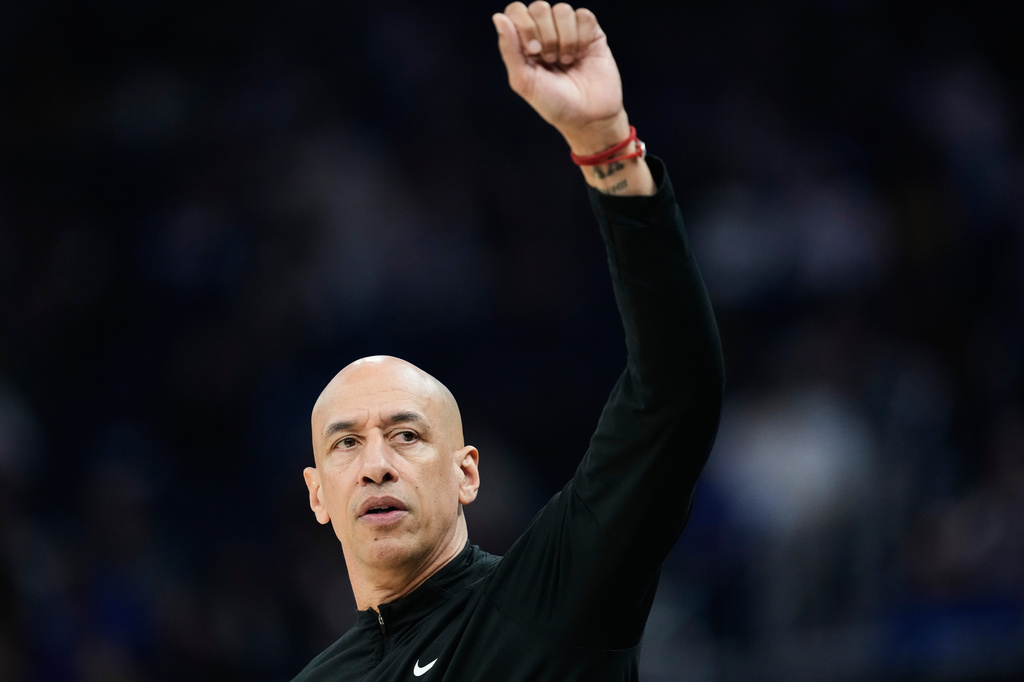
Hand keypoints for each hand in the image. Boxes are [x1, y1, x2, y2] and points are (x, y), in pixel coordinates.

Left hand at [493, 2, 628, 155]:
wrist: (588, 117)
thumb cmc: (553, 103)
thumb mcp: (524, 81)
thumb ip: (509, 49)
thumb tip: (498, 17)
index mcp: (524, 41)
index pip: (516, 10)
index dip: (524, 26)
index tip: (533, 52)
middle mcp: (546, 31)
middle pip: (539, 6)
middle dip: (545, 35)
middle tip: (550, 60)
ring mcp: (569, 30)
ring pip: (562, 10)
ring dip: (564, 39)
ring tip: (566, 61)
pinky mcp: (592, 32)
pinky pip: (583, 16)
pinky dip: (581, 37)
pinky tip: (581, 54)